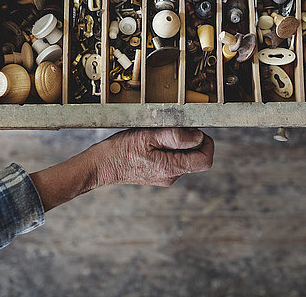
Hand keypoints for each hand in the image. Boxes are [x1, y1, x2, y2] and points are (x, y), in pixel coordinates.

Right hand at [91, 128, 213, 186]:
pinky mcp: (157, 174)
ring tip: (155, 135)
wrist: (99, 166)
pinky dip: (167, 148)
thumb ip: (176, 137)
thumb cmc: (120, 150)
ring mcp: (164, 177)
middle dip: (189, 141)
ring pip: (183, 157)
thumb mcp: (148, 136)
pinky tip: (150, 142)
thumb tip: (198, 137)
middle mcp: (171, 176)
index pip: (205, 160)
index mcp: (171, 168)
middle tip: (171, 128)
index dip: (207, 143)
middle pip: (195, 158)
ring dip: (176, 143)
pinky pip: (171, 159)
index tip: (196, 130)